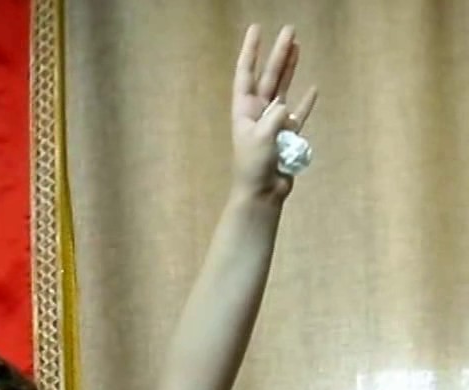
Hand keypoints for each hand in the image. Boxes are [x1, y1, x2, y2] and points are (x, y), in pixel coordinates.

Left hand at [231, 24, 317, 200]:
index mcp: (244, 110)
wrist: (262, 192)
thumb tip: (283, 106)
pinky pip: (300, 114)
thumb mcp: (261, 138)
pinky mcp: (288, 135)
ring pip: (284, 89)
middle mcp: (258, 112)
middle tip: (289, 30)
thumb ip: (273, 118)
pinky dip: (307, 103)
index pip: (246, 74)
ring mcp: (274, 122)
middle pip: (269, 76)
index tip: (256, 29)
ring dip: (290, 68)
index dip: (250, 51)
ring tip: (298, 47)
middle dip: (278, 53)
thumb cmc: (254, 166)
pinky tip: (313, 88)